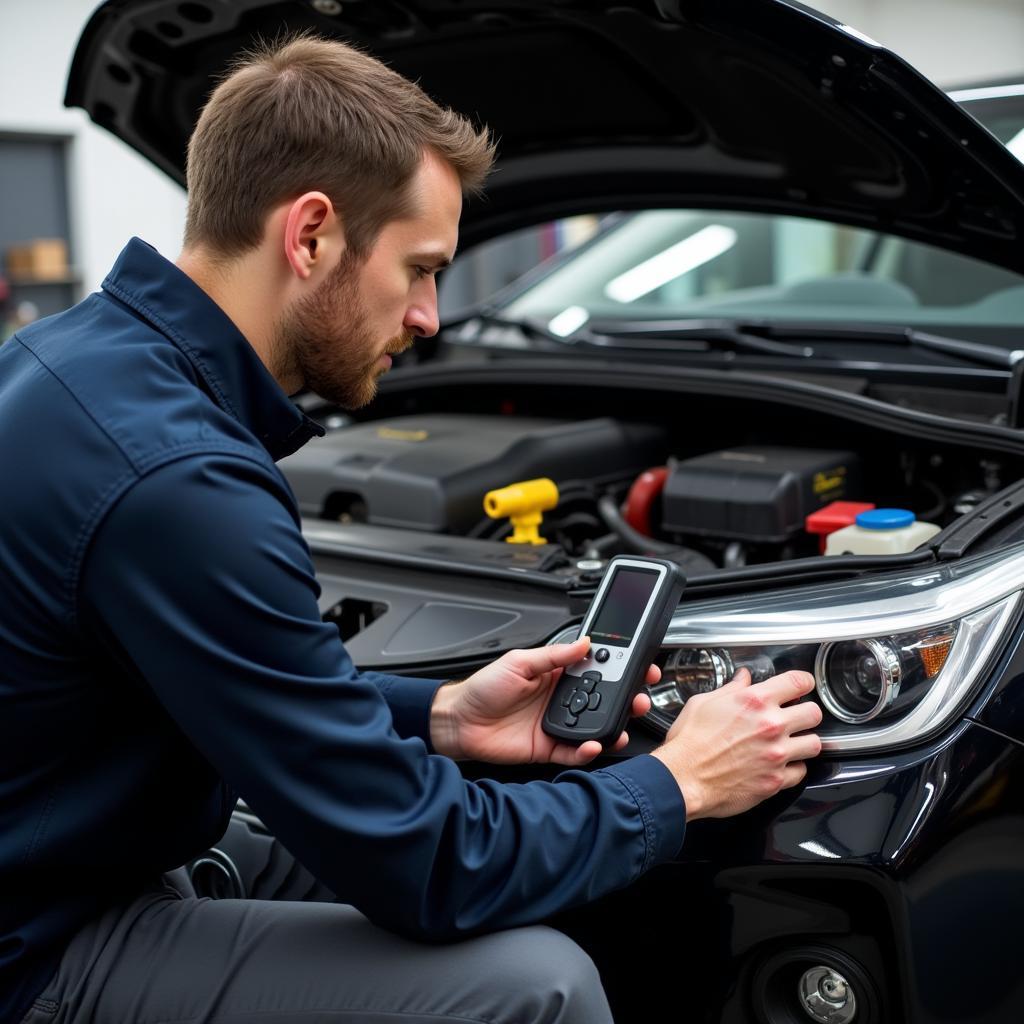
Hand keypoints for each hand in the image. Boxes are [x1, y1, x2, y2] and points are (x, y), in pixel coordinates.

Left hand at [430, 635, 659, 765]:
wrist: (458, 722)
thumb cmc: (482, 688)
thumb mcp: (519, 662)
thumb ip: (553, 655)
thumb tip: (584, 643)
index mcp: (556, 674)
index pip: (595, 669)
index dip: (618, 667)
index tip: (639, 665)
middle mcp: (560, 699)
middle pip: (602, 699)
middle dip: (626, 698)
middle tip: (640, 696)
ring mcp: (556, 724)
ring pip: (594, 727)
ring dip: (613, 725)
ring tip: (624, 722)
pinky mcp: (548, 748)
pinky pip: (574, 752)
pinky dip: (587, 750)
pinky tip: (594, 744)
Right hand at [651, 668, 821, 818]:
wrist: (682, 778)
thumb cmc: (689, 742)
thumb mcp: (703, 703)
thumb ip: (730, 689)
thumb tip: (742, 679)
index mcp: (754, 701)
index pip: (798, 682)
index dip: (803, 682)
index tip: (801, 686)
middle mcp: (771, 726)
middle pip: (814, 713)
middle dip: (806, 713)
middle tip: (795, 717)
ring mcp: (776, 754)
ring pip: (814, 744)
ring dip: (804, 741)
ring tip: (792, 742)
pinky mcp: (776, 780)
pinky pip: (801, 772)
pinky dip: (793, 768)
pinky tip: (780, 765)